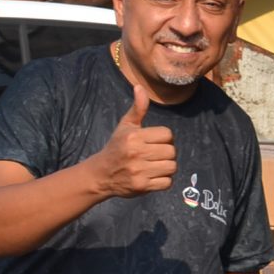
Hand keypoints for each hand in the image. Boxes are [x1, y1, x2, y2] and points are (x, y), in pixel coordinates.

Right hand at [90, 83, 177, 197]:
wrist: (101, 174)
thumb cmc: (116, 147)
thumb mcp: (125, 126)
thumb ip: (137, 108)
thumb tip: (140, 87)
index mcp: (134, 136)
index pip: (167, 134)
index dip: (163, 138)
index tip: (153, 142)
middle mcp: (136, 153)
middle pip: (171, 151)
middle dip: (166, 153)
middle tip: (154, 155)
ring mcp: (139, 171)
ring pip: (171, 167)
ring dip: (166, 167)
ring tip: (154, 165)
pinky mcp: (142, 186)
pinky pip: (167, 183)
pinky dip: (163, 181)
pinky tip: (153, 176)